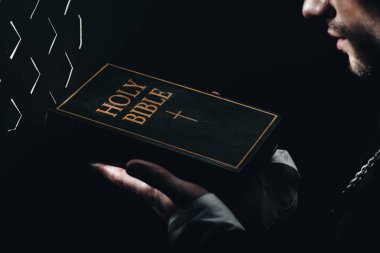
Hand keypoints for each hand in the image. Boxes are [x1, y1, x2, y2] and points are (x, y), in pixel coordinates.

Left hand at [91, 159, 208, 220]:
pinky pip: (159, 188)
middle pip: (130, 185)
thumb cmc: (198, 214)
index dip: (109, 172)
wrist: (218, 234)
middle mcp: (156, 199)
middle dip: (118, 174)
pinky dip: (153, 181)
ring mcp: (167, 203)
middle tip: (106, 164)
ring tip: (127, 168)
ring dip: (134, 178)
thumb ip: (157, 178)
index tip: (93, 164)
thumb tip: (130, 164)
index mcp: (152, 194)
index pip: (125, 181)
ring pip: (143, 187)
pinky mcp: (179, 204)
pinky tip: (158, 179)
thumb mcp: (178, 191)